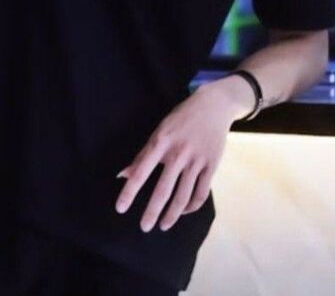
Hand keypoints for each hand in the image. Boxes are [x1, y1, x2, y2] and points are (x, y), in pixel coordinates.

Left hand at [114, 84, 235, 233]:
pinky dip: (191, 206)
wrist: (213, 106)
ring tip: (163, 225)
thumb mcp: (160, 131)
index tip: (120, 208)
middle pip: (164, 189)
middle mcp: (178, 153)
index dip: (130, 191)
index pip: (141, 170)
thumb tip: (123, 175)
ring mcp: (196, 160)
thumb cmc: (181, 119)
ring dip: (172, 215)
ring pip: (183, 196)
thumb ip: (143, 155)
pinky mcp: (211, 165)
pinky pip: (201, 193)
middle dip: (152, 211)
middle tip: (144, 227)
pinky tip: (183, 211)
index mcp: (161, 142)